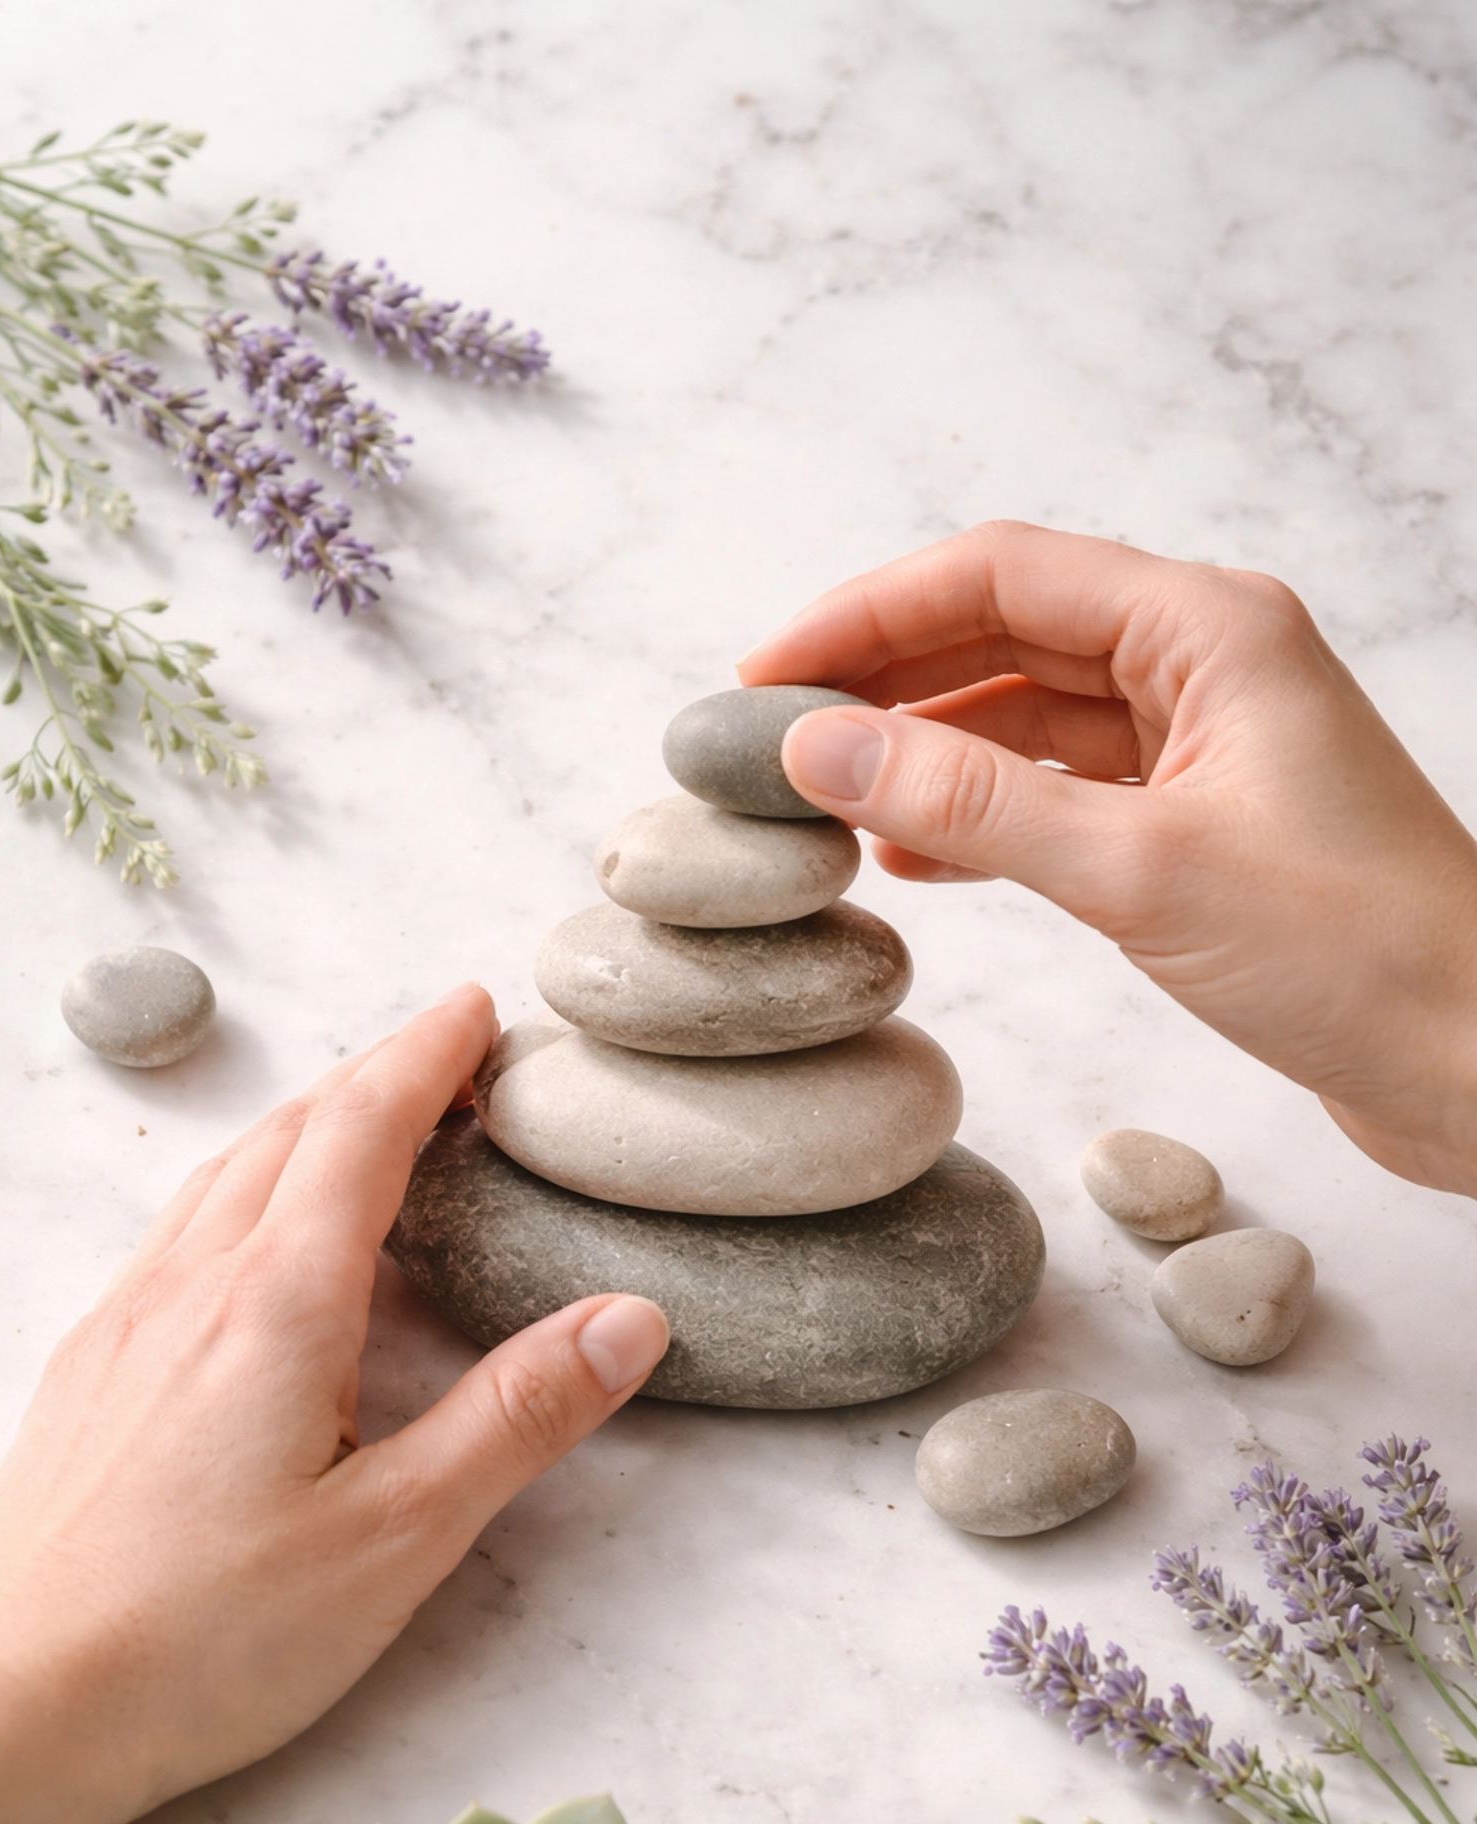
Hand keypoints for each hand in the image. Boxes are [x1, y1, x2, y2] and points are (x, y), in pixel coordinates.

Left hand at [0, 986, 668, 1823]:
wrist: (14, 1706)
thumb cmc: (203, 1636)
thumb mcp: (399, 1535)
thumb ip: (517, 1417)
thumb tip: (631, 1319)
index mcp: (277, 1303)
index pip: (362, 1131)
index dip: (425, 1056)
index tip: (474, 1009)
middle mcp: (191, 1285)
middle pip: (291, 1134)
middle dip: (375, 1076)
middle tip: (448, 1057)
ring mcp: (128, 1322)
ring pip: (225, 1176)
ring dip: (306, 1127)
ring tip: (367, 1127)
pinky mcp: (93, 1371)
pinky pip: (179, 1231)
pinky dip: (246, 1189)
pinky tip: (257, 1244)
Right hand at [739, 520, 1476, 1195]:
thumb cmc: (1356, 953)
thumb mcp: (1139, 872)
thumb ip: (971, 803)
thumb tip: (819, 748)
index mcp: (1208, 629)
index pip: (1000, 573)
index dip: (868, 615)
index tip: (764, 676)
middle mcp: (1204, 668)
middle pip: (1006, 632)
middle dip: (885, 679)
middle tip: (771, 737)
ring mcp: (1202, 749)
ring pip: (1027, 718)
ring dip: (925, 751)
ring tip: (821, 801)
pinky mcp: (1198, 829)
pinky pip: (1060, 793)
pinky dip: (980, 816)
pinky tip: (910, 856)